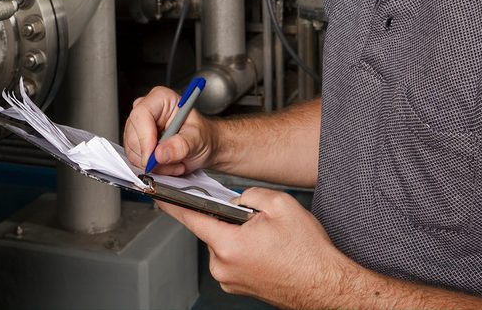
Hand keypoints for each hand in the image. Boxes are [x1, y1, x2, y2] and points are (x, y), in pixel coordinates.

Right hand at [123, 85, 217, 175]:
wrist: (205, 146)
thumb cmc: (202, 135)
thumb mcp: (197, 139)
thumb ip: (181, 145)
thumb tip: (160, 154)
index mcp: (161, 98)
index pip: (142, 114)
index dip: (145, 137)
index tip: (153, 157)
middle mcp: (146, 109)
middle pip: (133, 135)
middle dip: (152, 156)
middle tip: (174, 163)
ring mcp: (139, 126)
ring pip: (132, 150)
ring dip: (154, 165)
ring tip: (175, 163)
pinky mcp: (137, 142)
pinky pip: (135, 159)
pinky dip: (152, 168)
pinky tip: (167, 165)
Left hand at [158, 187, 353, 307]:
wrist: (325, 285)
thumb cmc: (307, 253)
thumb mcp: (280, 204)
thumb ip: (249, 194)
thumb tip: (236, 200)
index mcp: (229, 244)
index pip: (190, 218)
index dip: (172, 203)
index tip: (156, 194)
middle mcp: (223, 266)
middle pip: (212, 229)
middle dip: (230, 218)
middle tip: (258, 220)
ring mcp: (230, 280)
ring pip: (224, 243)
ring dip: (239, 235)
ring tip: (269, 240)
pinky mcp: (238, 286)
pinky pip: (233, 258)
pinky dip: (245, 249)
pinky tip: (268, 250)